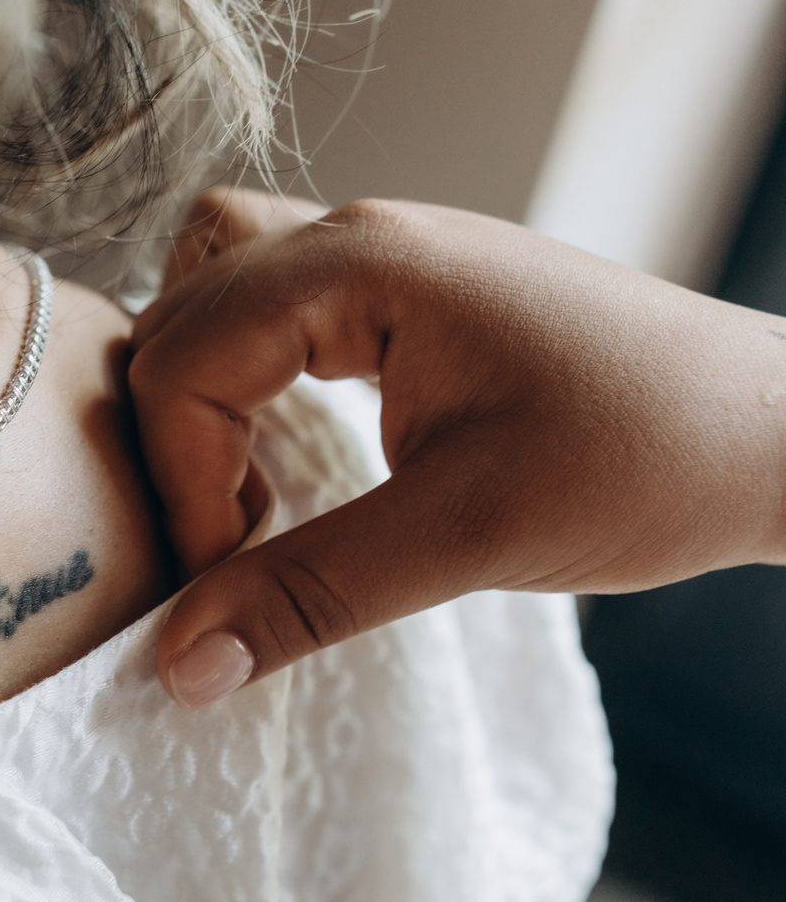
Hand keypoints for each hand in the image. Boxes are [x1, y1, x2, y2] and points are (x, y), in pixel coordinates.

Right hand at [131, 195, 785, 705]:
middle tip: (230, 538)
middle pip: (178, 312)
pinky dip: (246, 372)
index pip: (183, 360)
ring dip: (197, 383)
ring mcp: (384, 254)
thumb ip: (309, 594)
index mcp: (363, 263)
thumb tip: (178, 667)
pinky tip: (287, 447)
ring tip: (244, 479)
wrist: (778, 431)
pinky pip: (271, 303)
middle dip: (175, 436)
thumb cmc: (651, 459)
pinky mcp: (407, 290)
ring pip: (212, 284)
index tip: (226, 574)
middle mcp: (358, 234)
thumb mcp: (468, 538)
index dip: (183, 482)